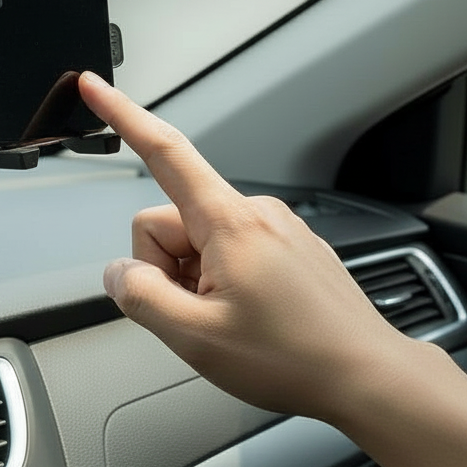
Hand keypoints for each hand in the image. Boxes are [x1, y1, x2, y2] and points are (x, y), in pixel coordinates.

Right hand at [79, 71, 406, 421]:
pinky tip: (248, 316)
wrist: (370, 378)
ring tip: (229, 320)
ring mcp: (274, 228)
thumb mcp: (197, 338)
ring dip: (193, 278)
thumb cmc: (296, 359)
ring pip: (196, 240)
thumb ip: (142, 297)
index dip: (122, 115)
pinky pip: (227, 250)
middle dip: (165, 267)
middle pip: (168, 221)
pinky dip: (220, 280)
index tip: (95, 87)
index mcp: (229, 222)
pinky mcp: (287, 246)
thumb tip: (119, 272)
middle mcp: (253, 213)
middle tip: (195, 314)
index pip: (163, 151)